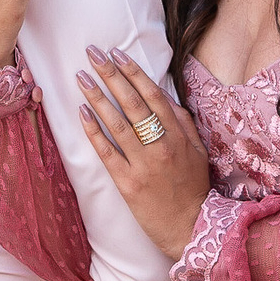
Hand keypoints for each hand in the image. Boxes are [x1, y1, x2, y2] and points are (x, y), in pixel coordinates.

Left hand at [77, 47, 210, 261]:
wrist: (190, 228)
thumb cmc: (194, 188)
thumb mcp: (198, 151)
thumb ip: (183, 122)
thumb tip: (166, 96)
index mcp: (178, 135)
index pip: (152, 95)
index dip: (133, 72)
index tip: (117, 53)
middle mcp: (160, 146)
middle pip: (132, 103)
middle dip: (111, 75)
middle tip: (93, 54)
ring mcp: (143, 165)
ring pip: (116, 124)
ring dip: (98, 97)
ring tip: (81, 77)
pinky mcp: (127, 184)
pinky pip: (107, 153)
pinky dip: (94, 132)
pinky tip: (82, 113)